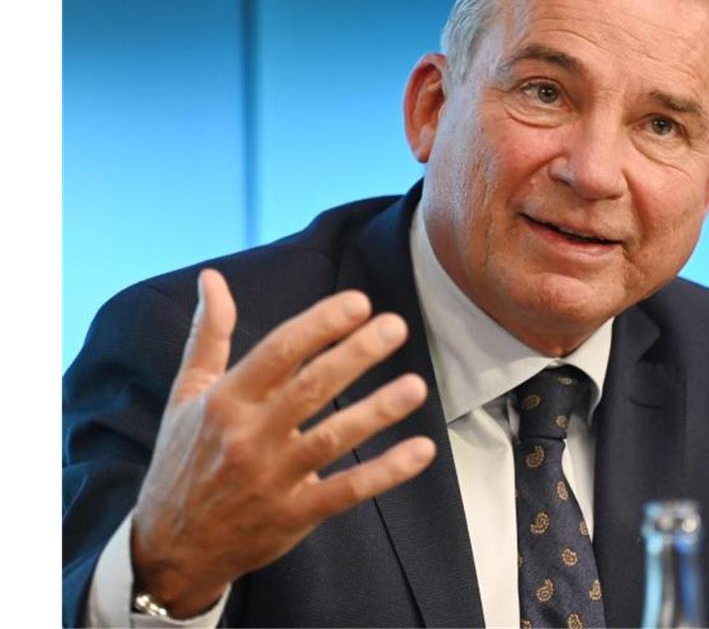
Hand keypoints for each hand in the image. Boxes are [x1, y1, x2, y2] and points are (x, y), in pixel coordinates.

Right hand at [130, 268, 435, 617]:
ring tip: (417, 385)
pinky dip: (386, 472)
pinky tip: (422, 450)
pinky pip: (346, 491)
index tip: (359, 302)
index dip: (320, 325)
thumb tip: (211, 278)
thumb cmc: (184, 458)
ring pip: (332, 438)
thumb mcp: (187, 394)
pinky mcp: (293, 515)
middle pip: (309, 389)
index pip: (278, 352)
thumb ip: (207, 335)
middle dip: (355, 355)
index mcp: (225, 401)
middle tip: (396, 327)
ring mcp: (272, 479)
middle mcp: (248, 437)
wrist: (170, 548)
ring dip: (377, 410)